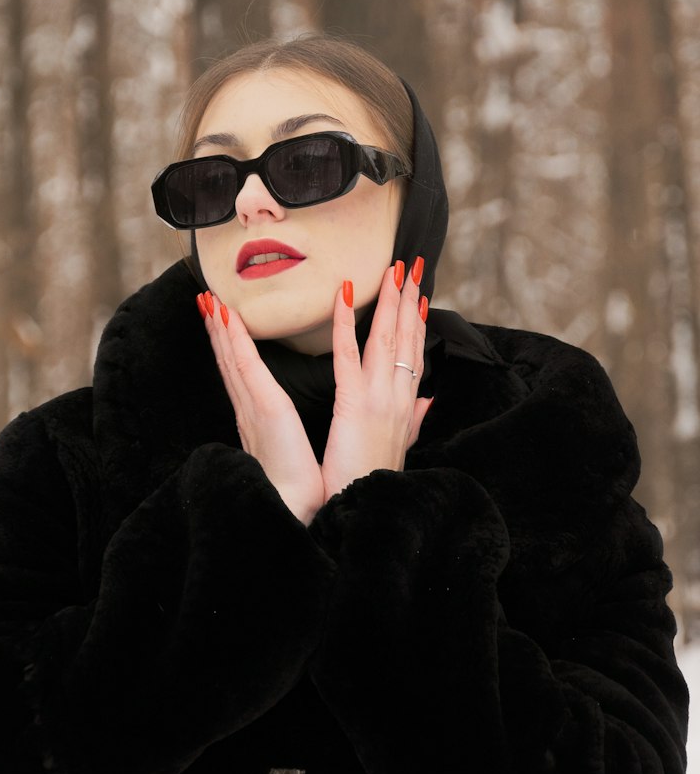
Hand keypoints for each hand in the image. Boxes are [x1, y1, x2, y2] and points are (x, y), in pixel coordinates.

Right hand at [198, 291, 324, 524]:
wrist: (301, 507)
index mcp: (265, 420)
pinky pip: (245, 366)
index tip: (227, 325)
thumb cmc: (310, 487)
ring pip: (232, 358)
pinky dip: (234, 340)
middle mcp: (253, 409)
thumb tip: (350, 418)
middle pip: (232, 363)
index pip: (248, 376)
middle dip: (219, 332)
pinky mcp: (263, 405)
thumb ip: (331, 428)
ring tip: (208, 300)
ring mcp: (254, 405)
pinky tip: (225, 318)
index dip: (236, 349)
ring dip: (219, 328)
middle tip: (207, 302)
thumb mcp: (321, 449)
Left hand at [320, 258, 434, 503]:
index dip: (419, 324)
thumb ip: (414, 420)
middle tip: (411, 265)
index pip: (415, 356)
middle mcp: (398, 398)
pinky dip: (347, 323)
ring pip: (387, 340)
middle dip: (410, 300)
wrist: (360, 508)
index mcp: (404, 407)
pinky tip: (344, 295)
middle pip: (407, 339)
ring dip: (391, 301)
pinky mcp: (354, 404)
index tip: (421, 296)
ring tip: (393, 269)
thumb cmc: (370, 482)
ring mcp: (379, 399)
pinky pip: (348, 356)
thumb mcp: (398, 448)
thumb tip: (427, 400)